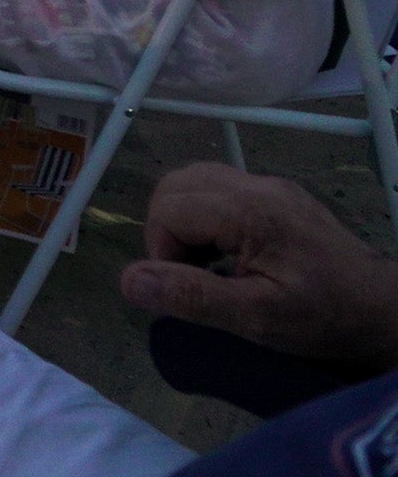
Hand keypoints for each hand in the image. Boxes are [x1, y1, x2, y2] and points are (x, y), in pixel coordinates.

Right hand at [122, 163, 397, 370]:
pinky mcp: (282, 196)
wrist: (386, 312)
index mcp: (250, 210)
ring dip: (185, 221)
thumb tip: (128, 281)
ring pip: (196, 181)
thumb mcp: (258, 318)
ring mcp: (272, 187)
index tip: (186, 289)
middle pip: (177, 184)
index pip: (168, 208)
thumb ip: (193, 296)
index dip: (162, 250)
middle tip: (191, 275)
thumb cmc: (324, 319)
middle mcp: (258, 185)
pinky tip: (229, 254)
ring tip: (207, 264)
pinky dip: (208, 217)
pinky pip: (222, 189)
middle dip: (167, 230)